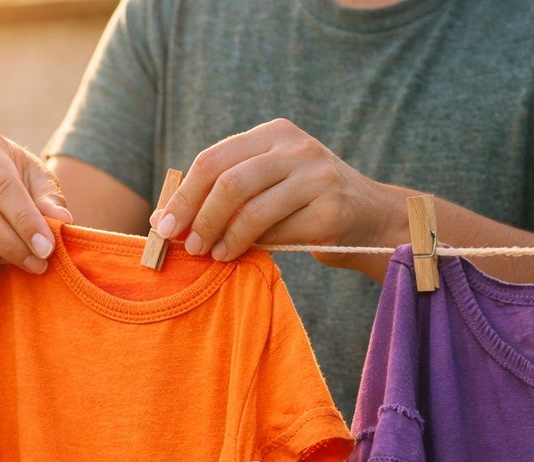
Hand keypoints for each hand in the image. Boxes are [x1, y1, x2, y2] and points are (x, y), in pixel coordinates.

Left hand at [150, 119, 405, 271]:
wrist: (370, 218)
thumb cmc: (304, 205)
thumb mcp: (267, 184)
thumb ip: (226, 192)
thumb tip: (165, 219)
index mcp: (274, 134)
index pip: (214, 159)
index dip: (184, 195)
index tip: (163, 225)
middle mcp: (296, 147)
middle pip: (227, 181)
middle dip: (197, 217)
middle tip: (184, 245)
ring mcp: (316, 176)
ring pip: (249, 208)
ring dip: (220, 236)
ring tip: (209, 254)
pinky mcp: (330, 210)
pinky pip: (276, 232)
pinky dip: (248, 247)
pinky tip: (235, 255)